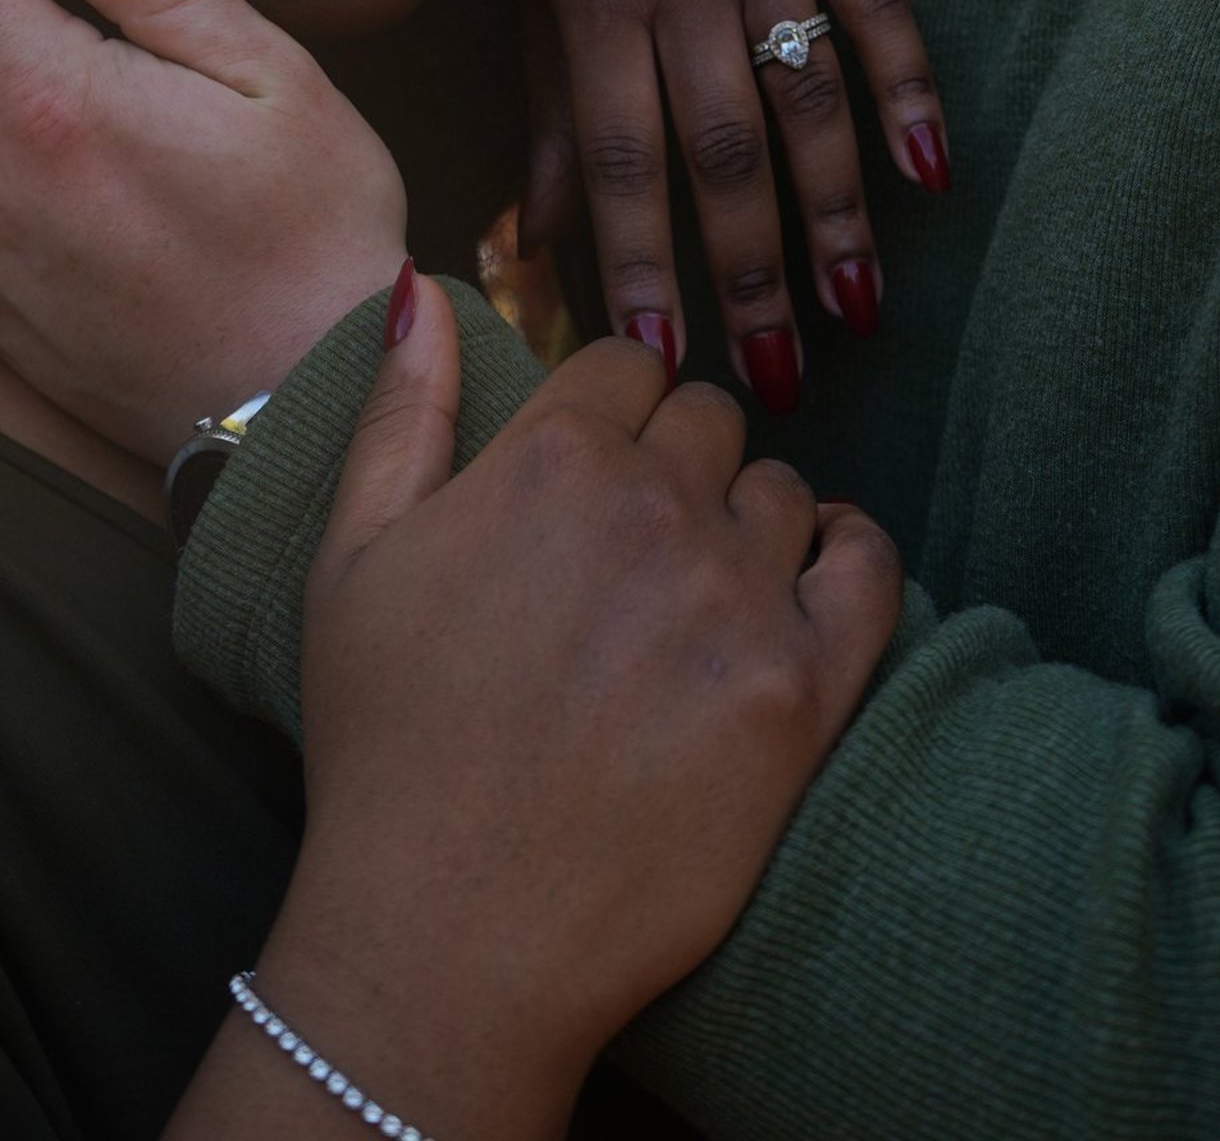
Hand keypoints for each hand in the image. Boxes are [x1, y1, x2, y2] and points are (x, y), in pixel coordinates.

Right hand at [259, 289, 900, 1122]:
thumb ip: (403, 408)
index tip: (595, 467)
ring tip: (701, 592)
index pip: (630, 364)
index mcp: (550, 456)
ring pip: (782, 491)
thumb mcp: (350, 558)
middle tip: (637, 548)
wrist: (449, 936)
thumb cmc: (385, 747)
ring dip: (749, 522)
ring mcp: (737, 596)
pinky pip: (869, 570)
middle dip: (679, 463)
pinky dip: (852, 555)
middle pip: (712, 419)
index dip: (613, 409)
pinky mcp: (801, 693)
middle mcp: (656, 504)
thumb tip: (427, 283)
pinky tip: (818, 574)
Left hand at [520, 0, 947, 395]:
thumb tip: (539, 246)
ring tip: (855, 310)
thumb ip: (549, 114)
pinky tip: (931, 177)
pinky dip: (910, 89)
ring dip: (832, 207)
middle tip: (773, 377)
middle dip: (744, 268)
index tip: (656, 363)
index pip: (619, 156)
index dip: (637, 262)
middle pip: (719, 144)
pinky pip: (879, 7)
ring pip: (805, 92)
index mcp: (596, 7)